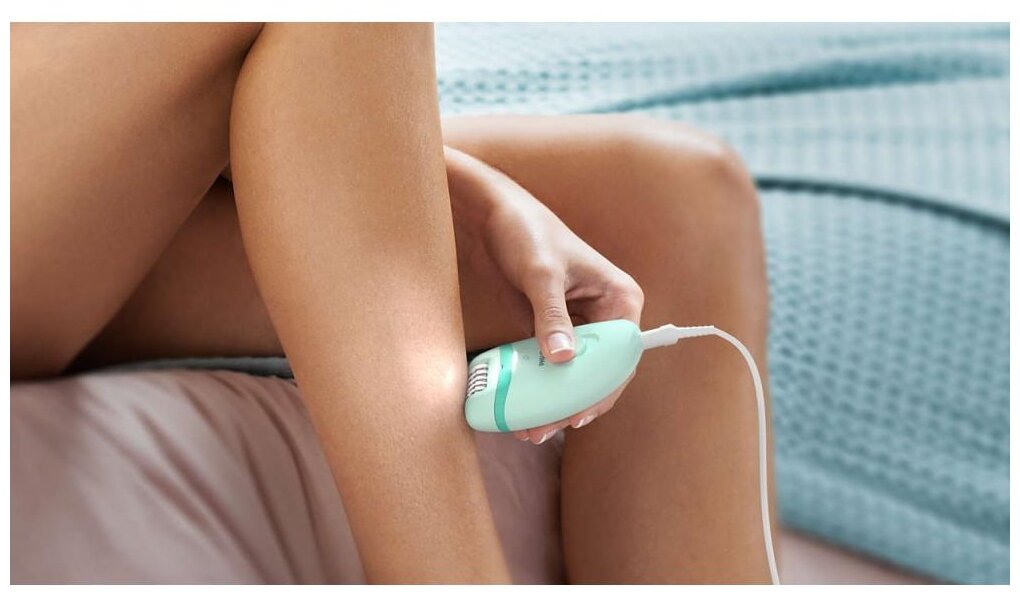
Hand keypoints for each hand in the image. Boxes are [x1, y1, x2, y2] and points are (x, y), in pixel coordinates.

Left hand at [446, 147, 644, 443]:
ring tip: (528, 429)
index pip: (621, 358)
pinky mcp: (556, 329)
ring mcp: (582, 326)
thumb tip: (562, 359)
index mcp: (621, 299)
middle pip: (600, 373)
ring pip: (576, 375)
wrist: (496, 215)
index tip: (575, 416)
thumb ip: (550, 315)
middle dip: (574, 405)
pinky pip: (554, 366)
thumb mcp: (540, 274)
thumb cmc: (526, 233)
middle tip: (542, 430)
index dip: (602, 391)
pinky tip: (521, 408)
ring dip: (554, 403)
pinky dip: (540, 388)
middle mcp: (608, 316)